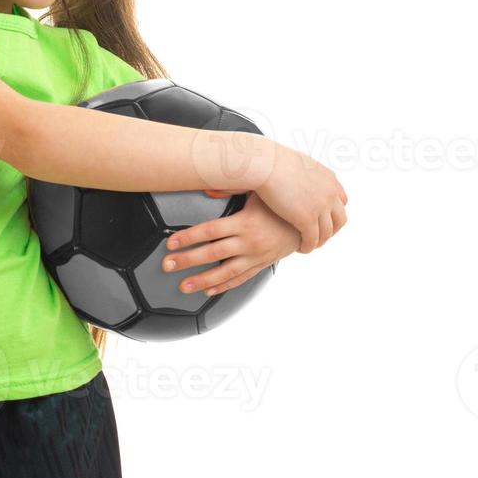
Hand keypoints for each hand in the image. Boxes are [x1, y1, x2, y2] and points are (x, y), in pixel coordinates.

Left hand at [159, 190, 303, 297]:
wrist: (310, 221)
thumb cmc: (281, 203)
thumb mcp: (257, 190)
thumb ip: (230, 189)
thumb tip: (205, 187)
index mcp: (245, 222)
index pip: (210, 232)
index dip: (188, 238)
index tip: (171, 243)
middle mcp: (249, 242)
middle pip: (211, 254)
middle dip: (187, 260)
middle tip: (167, 265)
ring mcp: (255, 257)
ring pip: (224, 272)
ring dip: (202, 280)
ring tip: (183, 286)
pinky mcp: (261, 265)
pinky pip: (240, 279)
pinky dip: (223, 286)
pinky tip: (208, 291)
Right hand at [254, 143, 347, 252]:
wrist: (264, 164)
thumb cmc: (271, 160)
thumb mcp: (296, 163)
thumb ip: (302, 172)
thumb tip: (295, 173)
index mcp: (328, 178)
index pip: (341, 200)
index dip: (333, 212)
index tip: (324, 219)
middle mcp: (329, 193)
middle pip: (340, 219)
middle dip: (331, 230)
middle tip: (319, 236)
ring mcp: (320, 207)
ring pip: (327, 233)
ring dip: (319, 241)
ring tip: (308, 245)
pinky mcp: (307, 219)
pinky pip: (312, 239)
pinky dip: (308, 246)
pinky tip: (300, 249)